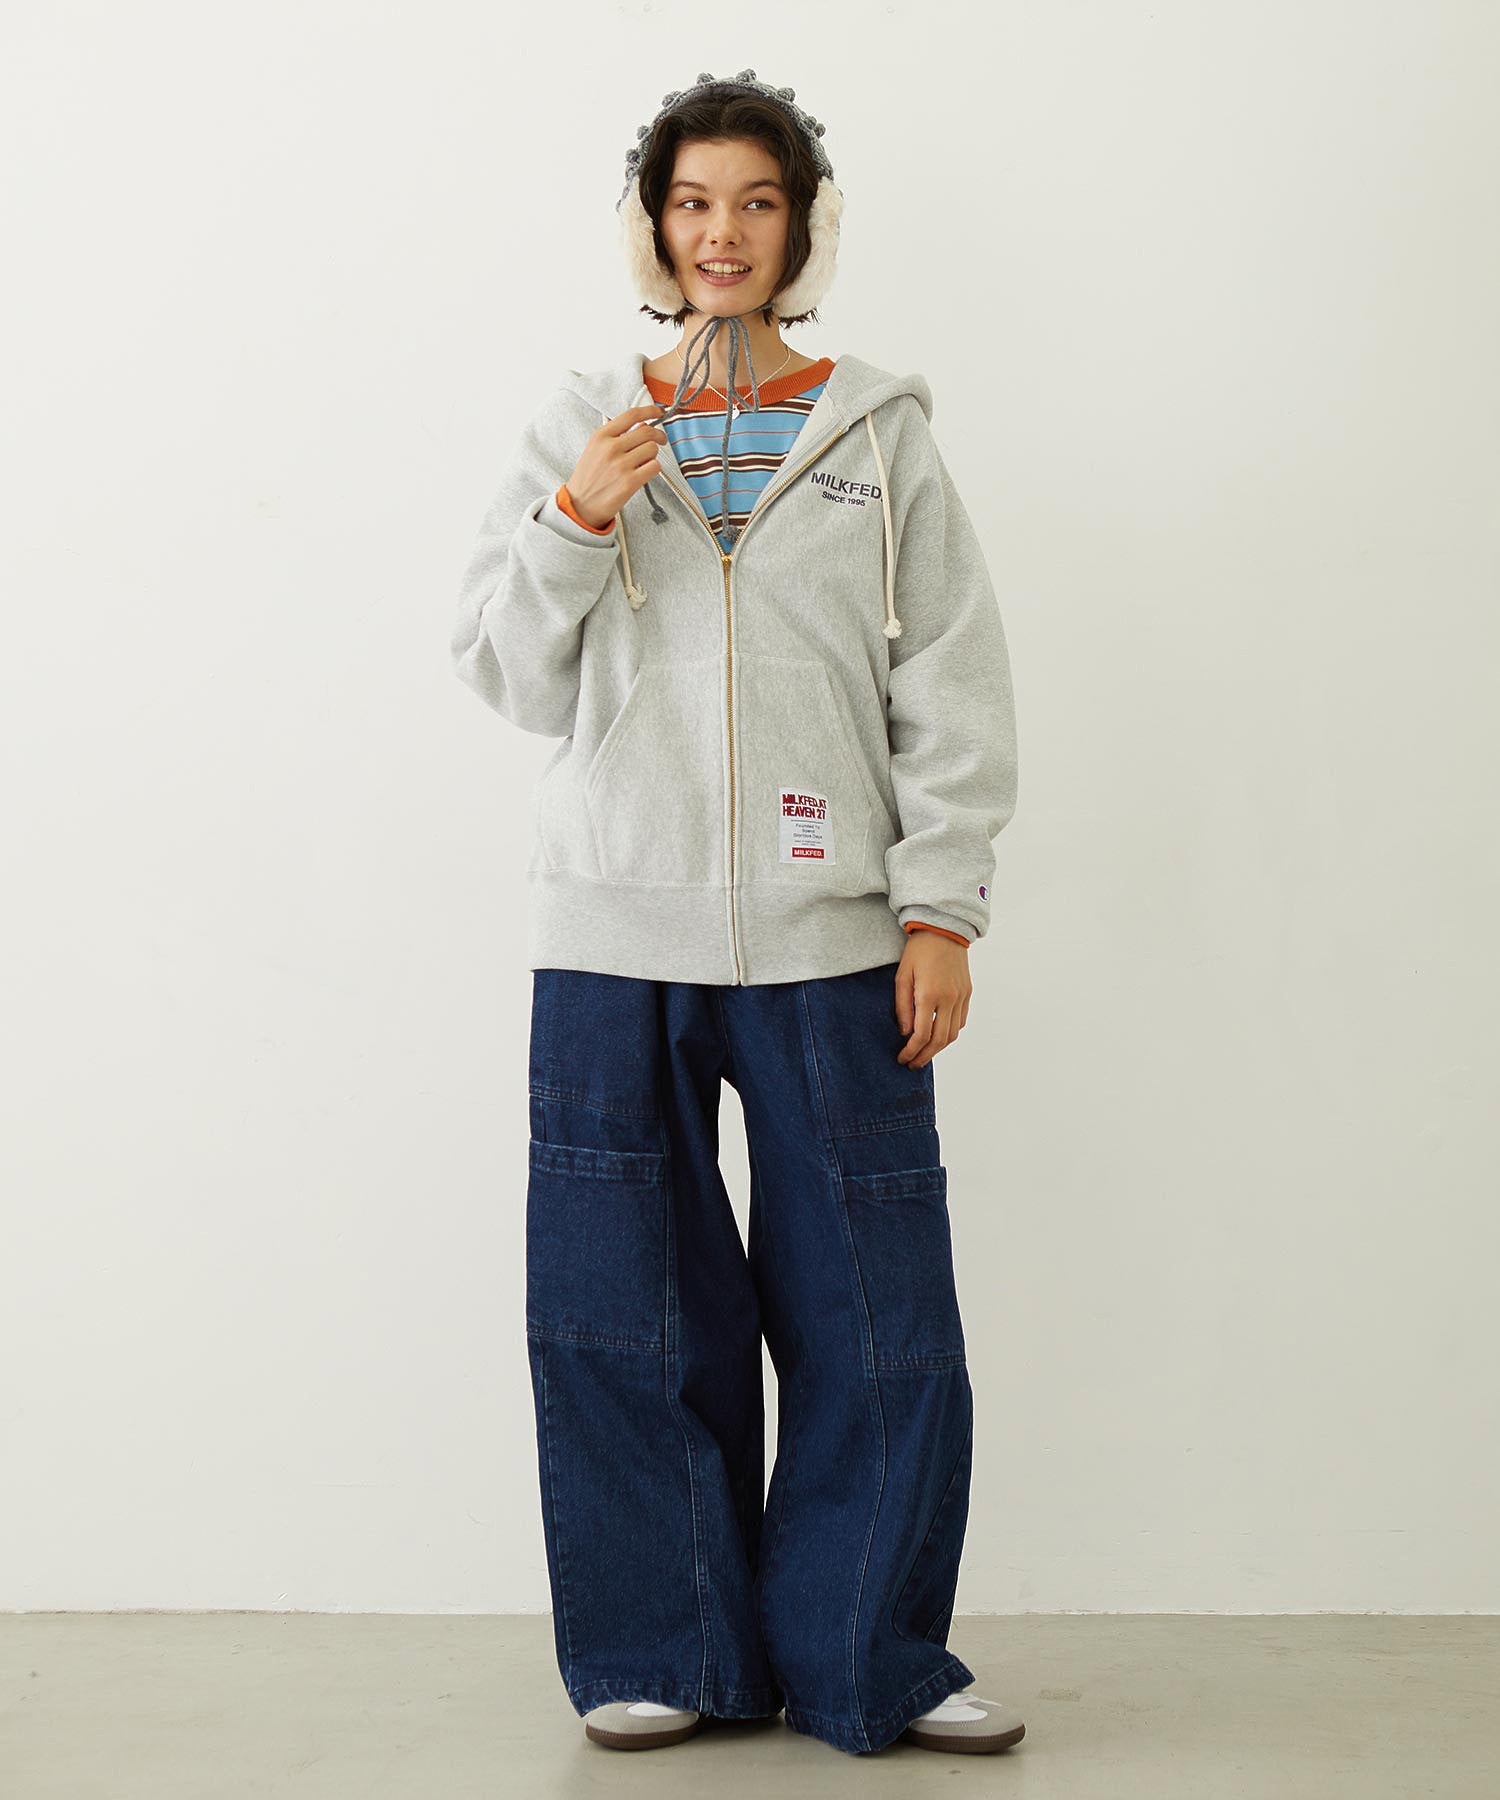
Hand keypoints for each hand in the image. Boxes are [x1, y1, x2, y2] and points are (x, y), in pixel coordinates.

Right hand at [565, 404, 668, 527]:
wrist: (581, 505)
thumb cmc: (589, 477)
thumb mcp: (595, 448)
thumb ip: (615, 435)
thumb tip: (642, 424)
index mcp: (601, 436)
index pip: (631, 415)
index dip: (650, 411)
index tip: (658, 413)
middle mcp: (611, 447)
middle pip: (647, 431)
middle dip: (659, 435)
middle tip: (661, 440)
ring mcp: (620, 465)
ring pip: (652, 449)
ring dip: (653, 455)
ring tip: (644, 462)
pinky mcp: (630, 482)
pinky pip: (654, 467)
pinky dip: (653, 469)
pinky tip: (645, 472)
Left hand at [894, 932, 970, 1066]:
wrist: (944, 930)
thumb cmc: (918, 950)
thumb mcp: (902, 976)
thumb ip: (902, 1007)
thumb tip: (905, 1033)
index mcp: (929, 994)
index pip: (921, 1035)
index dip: (911, 1051)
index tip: (902, 1058)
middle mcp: (949, 998)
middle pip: (939, 1040)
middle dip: (924, 1056)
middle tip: (912, 1064)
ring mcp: (961, 996)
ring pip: (953, 1034)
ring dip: (938, 1049)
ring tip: (924, 1054)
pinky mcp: (967, 993)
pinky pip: (961, 1021)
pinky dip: (950, 1033)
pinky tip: (938, 1036)